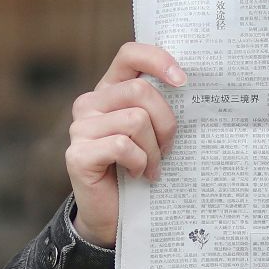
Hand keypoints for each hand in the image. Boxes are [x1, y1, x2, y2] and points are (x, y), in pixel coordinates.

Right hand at [66, 42, 184, 246]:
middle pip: (140, 91)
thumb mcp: (152, 132)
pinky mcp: (78, 154)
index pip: (130, 54)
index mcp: (110, 89)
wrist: (114, 215)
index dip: (158, 59)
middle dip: (165, 122)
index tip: (183, 81)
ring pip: (135, 121)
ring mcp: (80, 128)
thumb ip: (159, 107)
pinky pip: (122, 146)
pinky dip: (138, 163)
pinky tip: (136, 174)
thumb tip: (191, 89)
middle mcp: (90, 103)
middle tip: (168, 147)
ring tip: (151, 167)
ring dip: (153, 150)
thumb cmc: (139, 167)